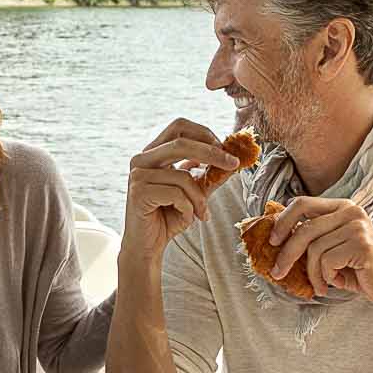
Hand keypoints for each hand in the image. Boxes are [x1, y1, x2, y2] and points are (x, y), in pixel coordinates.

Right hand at [122, 118, 239, 260]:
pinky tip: (184, 219)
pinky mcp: (138, 193)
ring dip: (199, 198)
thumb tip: (235, 158)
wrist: (148, 246)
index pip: (179, 127)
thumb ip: (211, 174)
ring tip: (201, 213)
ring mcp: (137, 175)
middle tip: (233, 164)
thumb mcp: (196, 192)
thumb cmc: (169, 216)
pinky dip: (188, 208)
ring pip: (183, 176)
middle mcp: (141, 159)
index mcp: (153, 152)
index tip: (225, 150)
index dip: (204, 133)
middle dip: (212, 153)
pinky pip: (176, 194)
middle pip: (181, 142)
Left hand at [266, 197, 372, 306]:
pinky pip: (327, 262)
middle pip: (304, 228)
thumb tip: (275, 236)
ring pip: (314, 249)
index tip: (272, 241)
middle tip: (277, 273)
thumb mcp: (333, 248)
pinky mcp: (361, 245)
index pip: (303, 203)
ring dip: (313, 274)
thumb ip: (313, 237)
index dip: (282, 221)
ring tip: (321, 285)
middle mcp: (351, 211)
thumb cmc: (359, 270)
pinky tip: (337, 283)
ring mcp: (358, 227)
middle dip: (286, 254)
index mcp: (342, 206)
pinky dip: (326, 277)